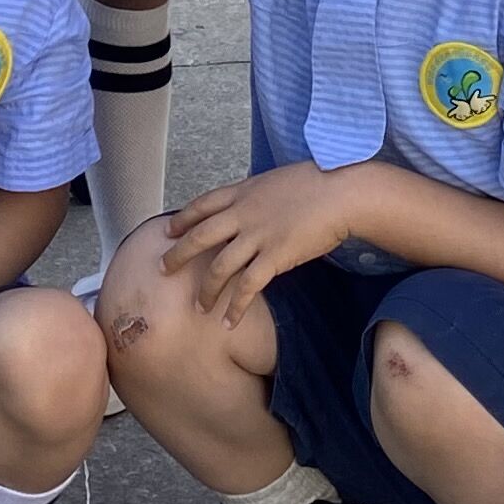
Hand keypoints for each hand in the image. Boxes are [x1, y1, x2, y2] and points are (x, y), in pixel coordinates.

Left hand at [159, 161, 349, 322]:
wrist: (341, 193)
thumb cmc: (317, 183)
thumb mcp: (277, 181)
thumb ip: (257, 194)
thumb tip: (251, 203)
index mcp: (243, 192)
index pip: (202, 205)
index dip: (182, 220)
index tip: (167, 231)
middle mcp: (244, 213)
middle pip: (200, 237)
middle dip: (177, 256)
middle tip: (162, 270)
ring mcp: (257, 235)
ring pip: (219, 267)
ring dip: (206, 291)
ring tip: (198, 308)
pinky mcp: (274, 257)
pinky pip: (247, 287)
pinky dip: (235, 308)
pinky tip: (228, 322)